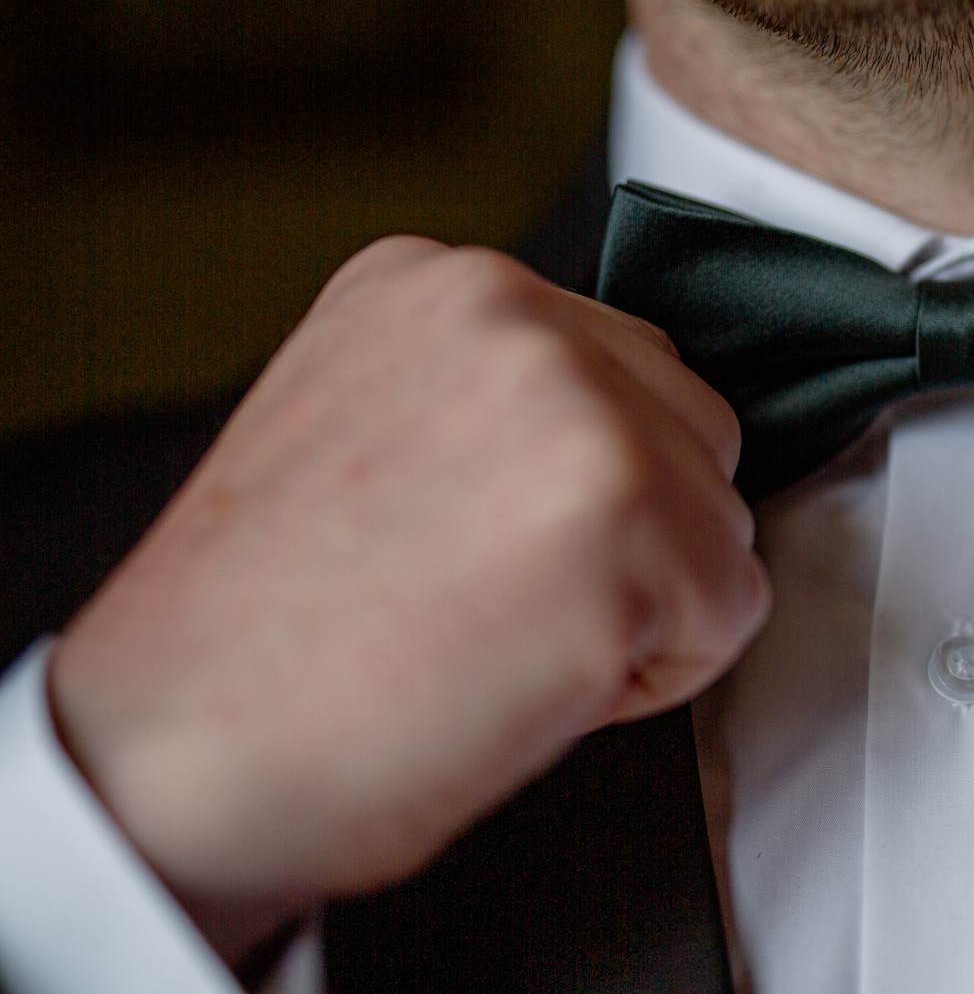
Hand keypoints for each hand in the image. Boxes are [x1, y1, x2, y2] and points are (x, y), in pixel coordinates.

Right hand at [48, 239, 769, 961]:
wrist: (175, 759)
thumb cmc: (263, 639)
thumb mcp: (364, 428)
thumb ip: (495, 398)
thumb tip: (621, 431)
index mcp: (436, 283)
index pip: (624, 369)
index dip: (578, 489)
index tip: (490, 540)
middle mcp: (511, 316)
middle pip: (694, 431)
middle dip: (632, 536)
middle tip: (491, 597)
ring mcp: (573, 405)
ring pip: (720, 521)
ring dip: (645, 605)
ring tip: (500, 632)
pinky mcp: (623, 511)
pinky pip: (730, 611)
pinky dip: (656, 676)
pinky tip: (531, 674)